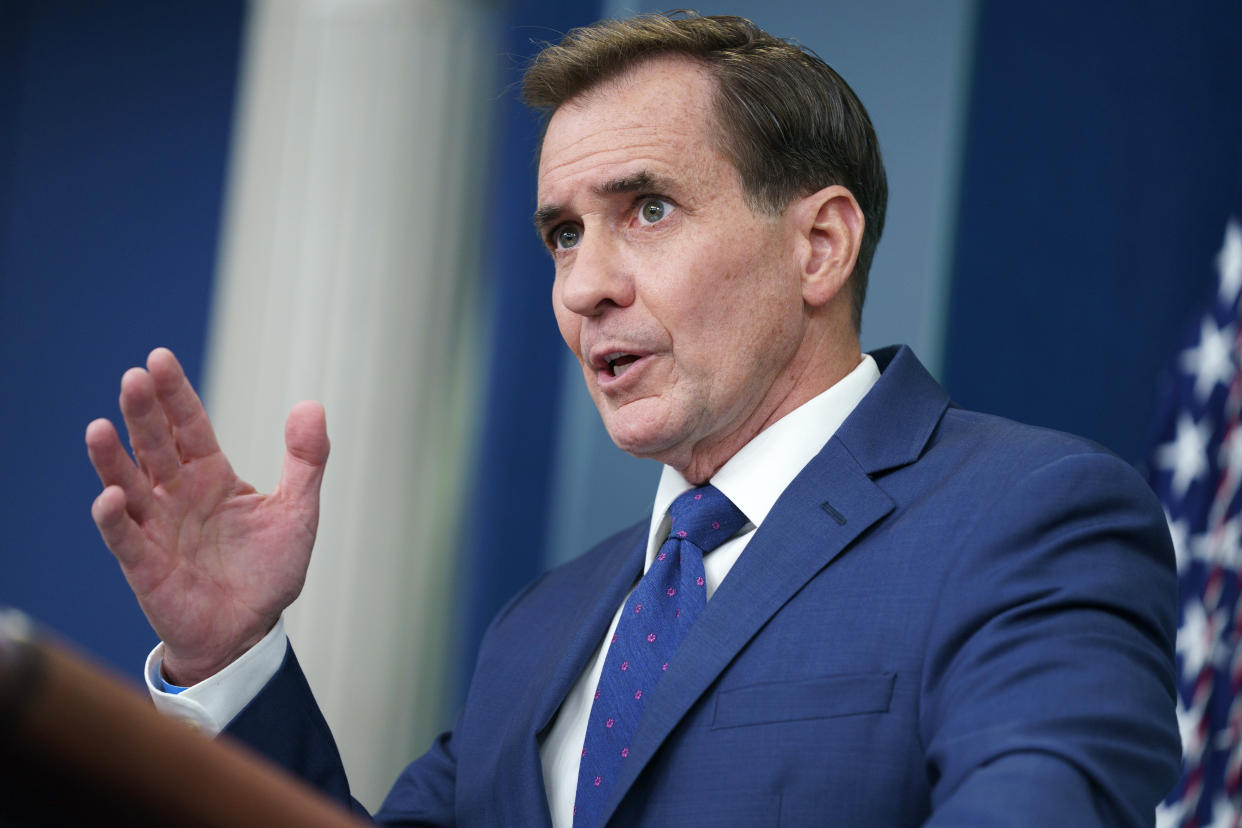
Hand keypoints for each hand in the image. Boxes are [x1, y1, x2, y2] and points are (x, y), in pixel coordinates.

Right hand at [86, 348, 328, 684]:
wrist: (250, 630)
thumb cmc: (267, 570)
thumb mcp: (298, 511)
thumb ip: (306, 460)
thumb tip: (310, 405)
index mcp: (210, 476)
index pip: (188, 426)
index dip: (175, 395)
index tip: (159, 359)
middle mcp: (176, 495)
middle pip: (155, 446)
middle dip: (144, 414)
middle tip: (134, 378)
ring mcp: (157, 529)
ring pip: (129, 485)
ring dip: (112, 459)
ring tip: (100, 428)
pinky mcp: (145, 567)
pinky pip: (126, 539)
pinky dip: (116, 519)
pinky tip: (111, 497)